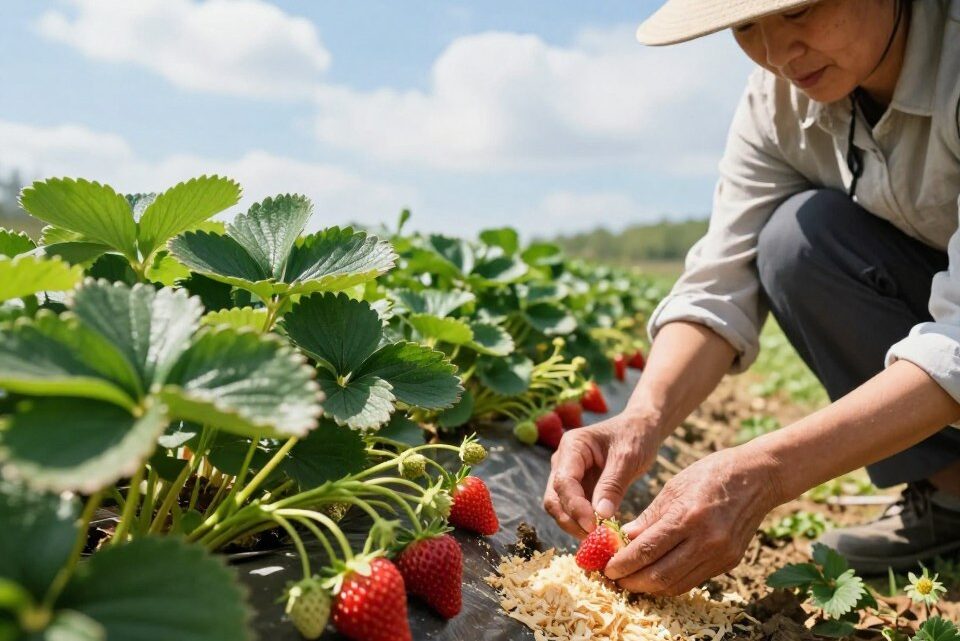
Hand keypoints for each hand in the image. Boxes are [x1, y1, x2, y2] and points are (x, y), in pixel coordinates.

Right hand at [542, 412, 658, 537]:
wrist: (641, 429)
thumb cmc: (635, 436)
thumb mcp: (627, 458)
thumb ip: (613, 485)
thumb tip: (601, 516)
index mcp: (572, 446)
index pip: (563, 482)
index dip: (574, 507)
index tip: (593, 526)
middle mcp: (563, 461)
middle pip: (555, 498)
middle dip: (571, 520)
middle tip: (594, 538)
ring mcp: (569, 476)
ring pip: (561, 507)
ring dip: (575, 525)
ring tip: (599, 539)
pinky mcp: (579, 488)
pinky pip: (574, 509)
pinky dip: (583, 523)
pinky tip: (601, 533)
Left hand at [604, 446, 782, 595]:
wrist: (758, 477)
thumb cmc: (711, 474)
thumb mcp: (674, 486)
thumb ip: (650, 517)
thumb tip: (625, 539)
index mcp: (687, 516)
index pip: (646, 549)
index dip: (623, 563)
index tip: (606, 568)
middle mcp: (706, 540)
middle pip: (660, 574)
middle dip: (632, 581)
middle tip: (614, 579)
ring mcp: (721, 554)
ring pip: (677, 584)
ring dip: (650, 587)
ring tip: (632, 580)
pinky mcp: (730, 562)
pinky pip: (694, 580)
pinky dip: (671, 582)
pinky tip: (657, 575)